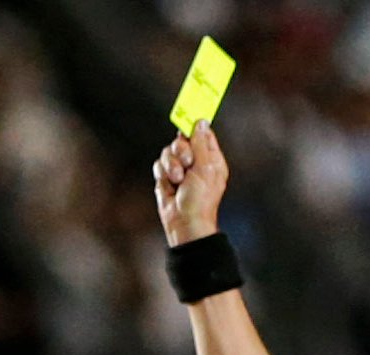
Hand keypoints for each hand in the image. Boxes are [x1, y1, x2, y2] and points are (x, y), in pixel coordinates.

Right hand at [155, 121, 228, 245]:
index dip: (195, 126)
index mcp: (210, 159)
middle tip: (187, 163)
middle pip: (181, 140)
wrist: (184, 223)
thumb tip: (201, 122)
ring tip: (178, 181)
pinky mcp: (166, 177)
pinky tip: (171, 187)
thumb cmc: (200, 200)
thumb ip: (202, 143)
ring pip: (168, 152)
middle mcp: (195, 162)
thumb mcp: (206, 168)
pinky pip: (159, 165)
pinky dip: (163, 175)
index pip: (202, 134)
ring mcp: (180, 169)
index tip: (188, 116)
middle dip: (181, 151)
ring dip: (172, 166)